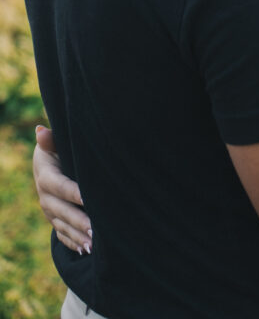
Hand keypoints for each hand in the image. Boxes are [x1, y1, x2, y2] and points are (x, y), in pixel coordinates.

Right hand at [33, 125, 91, 254]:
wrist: (49, 164)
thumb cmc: (58, 148)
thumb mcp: (55, 142)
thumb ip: (51, 139)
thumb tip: (40, 131)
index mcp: (46, 176)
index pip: (60, 186)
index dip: (73, 192)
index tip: (88, 198)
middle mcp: (44, 197)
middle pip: (62, 210)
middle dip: (78, 221)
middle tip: (94, 229)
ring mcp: (49, 211)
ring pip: (63, 226)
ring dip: (78, 236)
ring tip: (94, 245)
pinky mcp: (54, 221)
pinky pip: (62, 235)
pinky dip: (73, 243)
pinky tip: (86, 251)